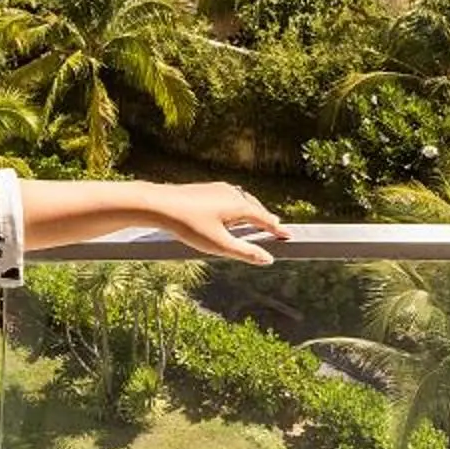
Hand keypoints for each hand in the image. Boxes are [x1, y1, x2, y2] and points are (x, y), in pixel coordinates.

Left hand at [139, 182, 284, 264]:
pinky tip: (230, 213)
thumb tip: (268, 260)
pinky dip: (237, 207)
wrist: (159, 204)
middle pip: (256, 208)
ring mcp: (219, 189)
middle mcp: (233, 193)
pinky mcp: (206, 189)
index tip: (290, 236)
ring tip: (256, 221)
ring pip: (242, 201)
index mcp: (240, 206)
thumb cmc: (189, 225)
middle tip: (276, 229)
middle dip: (266, 219)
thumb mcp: (220, 245)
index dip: (278, 230)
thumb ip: (245, 253)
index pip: (265, 219)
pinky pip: (230, 198)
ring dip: (252, 212)